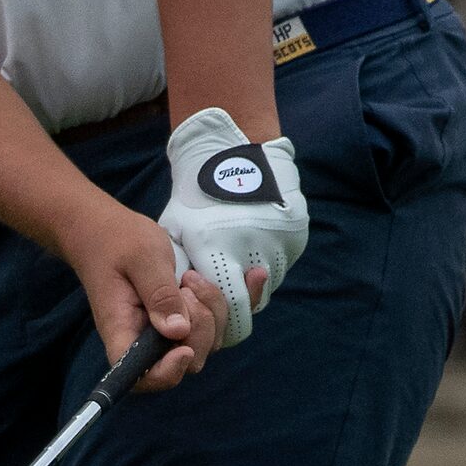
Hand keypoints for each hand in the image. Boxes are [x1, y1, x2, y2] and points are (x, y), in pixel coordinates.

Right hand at [60, 196, 264, 392]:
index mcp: (125, 332)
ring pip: (210, 340)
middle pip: (189, 358)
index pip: (144, 376)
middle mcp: (149, 339)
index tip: (182, 347)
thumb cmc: (116, 241)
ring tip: (191, 277)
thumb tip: (178, 332)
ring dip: (214, 309)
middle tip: (185, 284)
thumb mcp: (140, 259)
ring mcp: (171, 329)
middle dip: (200, 325)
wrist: (109, 230)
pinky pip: (222, 320)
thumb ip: (159, 293)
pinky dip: (243, 299)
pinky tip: (255, 276)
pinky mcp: (189, 314)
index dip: (168, 372)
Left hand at [158, 107, 308, 346]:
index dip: (217, 310)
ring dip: (250, 284)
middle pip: (250, 305)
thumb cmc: (197, 194)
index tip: (205, 295)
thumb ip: (175, 269)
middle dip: (235, 305)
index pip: (227, 308)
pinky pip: (280, 264)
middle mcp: (251, 253)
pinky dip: (265, 263)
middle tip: (220, 288)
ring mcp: (276, 245)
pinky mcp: (293, 236)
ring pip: (267, 286)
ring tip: (235, 259)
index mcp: (217, 252)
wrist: (234, 154)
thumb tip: (172, 303)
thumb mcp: (175, 228)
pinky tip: (250, 245)